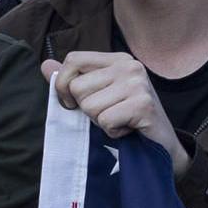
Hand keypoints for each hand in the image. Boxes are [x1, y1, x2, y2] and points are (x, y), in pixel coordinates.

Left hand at [43, 54, 188, 175]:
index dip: (63, 84)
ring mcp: (138, 84)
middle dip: (86, 109)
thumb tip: (45, 65)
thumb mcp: (99, 96)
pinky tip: (128, 130)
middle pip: (77, 87)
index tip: (73, 103)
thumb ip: (72, 80)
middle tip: (109, 115)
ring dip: (100, 122)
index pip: (73, 60)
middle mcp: (129, 65)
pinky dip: (112, 132)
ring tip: (120, 122)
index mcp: (117, 59)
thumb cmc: (128, 121)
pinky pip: (105, 121)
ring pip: (89, 106)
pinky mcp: (143, 104)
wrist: (162, 147)